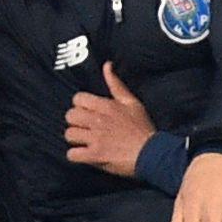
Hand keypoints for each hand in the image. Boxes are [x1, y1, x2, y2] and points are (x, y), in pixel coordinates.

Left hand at [63, 61, 157, 175]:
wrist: (152, 153)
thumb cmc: (142, 128)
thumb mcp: (132, 102)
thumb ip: (116, 84)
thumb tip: (107, 65)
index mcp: (106, 106)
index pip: (77, 99)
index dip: (80, 106)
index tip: (88, 113)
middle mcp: (98, 120)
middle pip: (70, 116)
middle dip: (75, 122)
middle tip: (85, 128)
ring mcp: (96, 138)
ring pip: (69, 134)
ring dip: (75, 139)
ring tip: (85, 142)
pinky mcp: (95, 155)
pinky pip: (72, 154)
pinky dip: (76, 156)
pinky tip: (84, 155)